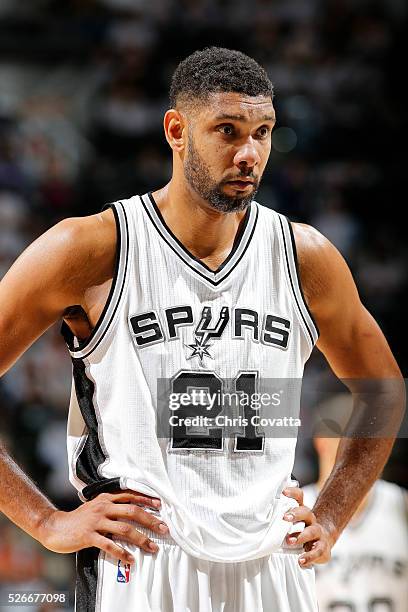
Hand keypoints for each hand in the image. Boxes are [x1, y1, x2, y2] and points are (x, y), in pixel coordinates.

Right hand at [38, 490, 167, 564]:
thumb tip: (132, 512)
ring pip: (124, 529)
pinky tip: (130, 559)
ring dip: (141, 539)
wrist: (55, 526)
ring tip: (152, 547)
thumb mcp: (96, 506)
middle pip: (132, 512)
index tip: (160, 505)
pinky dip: (122, 553)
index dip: (146, 500)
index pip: (130, 496)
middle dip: (151, 521)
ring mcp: (96, 521)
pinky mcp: (89, 536)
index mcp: (106, 498)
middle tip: (164, 529)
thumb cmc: (79, 518)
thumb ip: (111, 506)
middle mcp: (103, 507)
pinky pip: (109, 545)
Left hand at [283, 486, 333, 567]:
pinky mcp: (322, 548)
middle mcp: (310, 520)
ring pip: (312, 531)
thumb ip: (280, 519)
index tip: (283, 492)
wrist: (322, 542)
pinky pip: (317, 551)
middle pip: (306, 512)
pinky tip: (301, 560)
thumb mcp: (291, 523)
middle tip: (284, 517)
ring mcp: (318, 533)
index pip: (299, 497)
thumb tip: (259, 516)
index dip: (293, 492)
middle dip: (295, 514)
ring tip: (290, 541)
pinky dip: (309, 556)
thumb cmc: (300, 531)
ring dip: (300, 536)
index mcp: (302, 511)